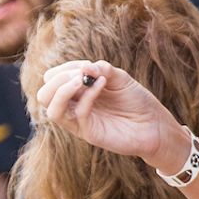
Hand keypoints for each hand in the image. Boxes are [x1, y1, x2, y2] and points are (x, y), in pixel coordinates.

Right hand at [35, 60, 186, 174]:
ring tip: (83, 79)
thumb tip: (84, 67)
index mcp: (76, 94)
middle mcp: (73, 108)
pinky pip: (79, 113)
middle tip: (80, 74)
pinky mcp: (89, 133)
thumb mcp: (119, 77)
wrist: (155, 124)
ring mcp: (79, 122)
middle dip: (57, 79)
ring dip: (63, 89)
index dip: (63, 69)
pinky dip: (88, 94)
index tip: (86, 65)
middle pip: (44, 95)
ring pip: (52, 109)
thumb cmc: (136, 101)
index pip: (51, 80)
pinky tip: (103, 83)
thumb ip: (101, 69)